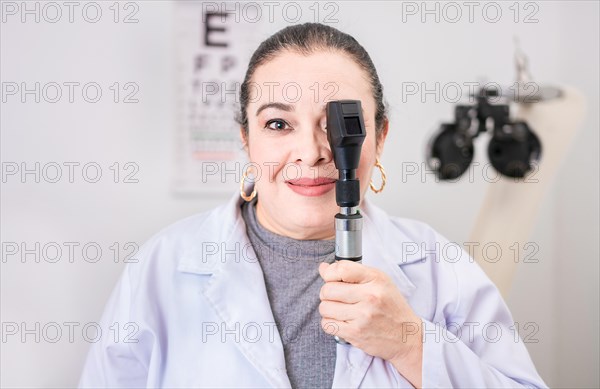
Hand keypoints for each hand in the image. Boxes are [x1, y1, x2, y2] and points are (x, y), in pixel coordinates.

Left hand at [318, 261, 422, 387]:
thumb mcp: (378, 282)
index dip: (330, 273)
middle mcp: (370, 296)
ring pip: (324, 308)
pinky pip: (327, 325)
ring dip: (328, 309)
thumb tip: (323, 268)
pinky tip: (341, 321)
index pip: (341, 269)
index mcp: (376, 279)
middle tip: (336, 297)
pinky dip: (330, 323)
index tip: (332, 278)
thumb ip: (351, 272)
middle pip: (328, 289)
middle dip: (327, 293)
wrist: (406, 336)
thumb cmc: (391, 306)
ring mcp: (362, 316)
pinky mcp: (356, 333)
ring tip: (339, 310)